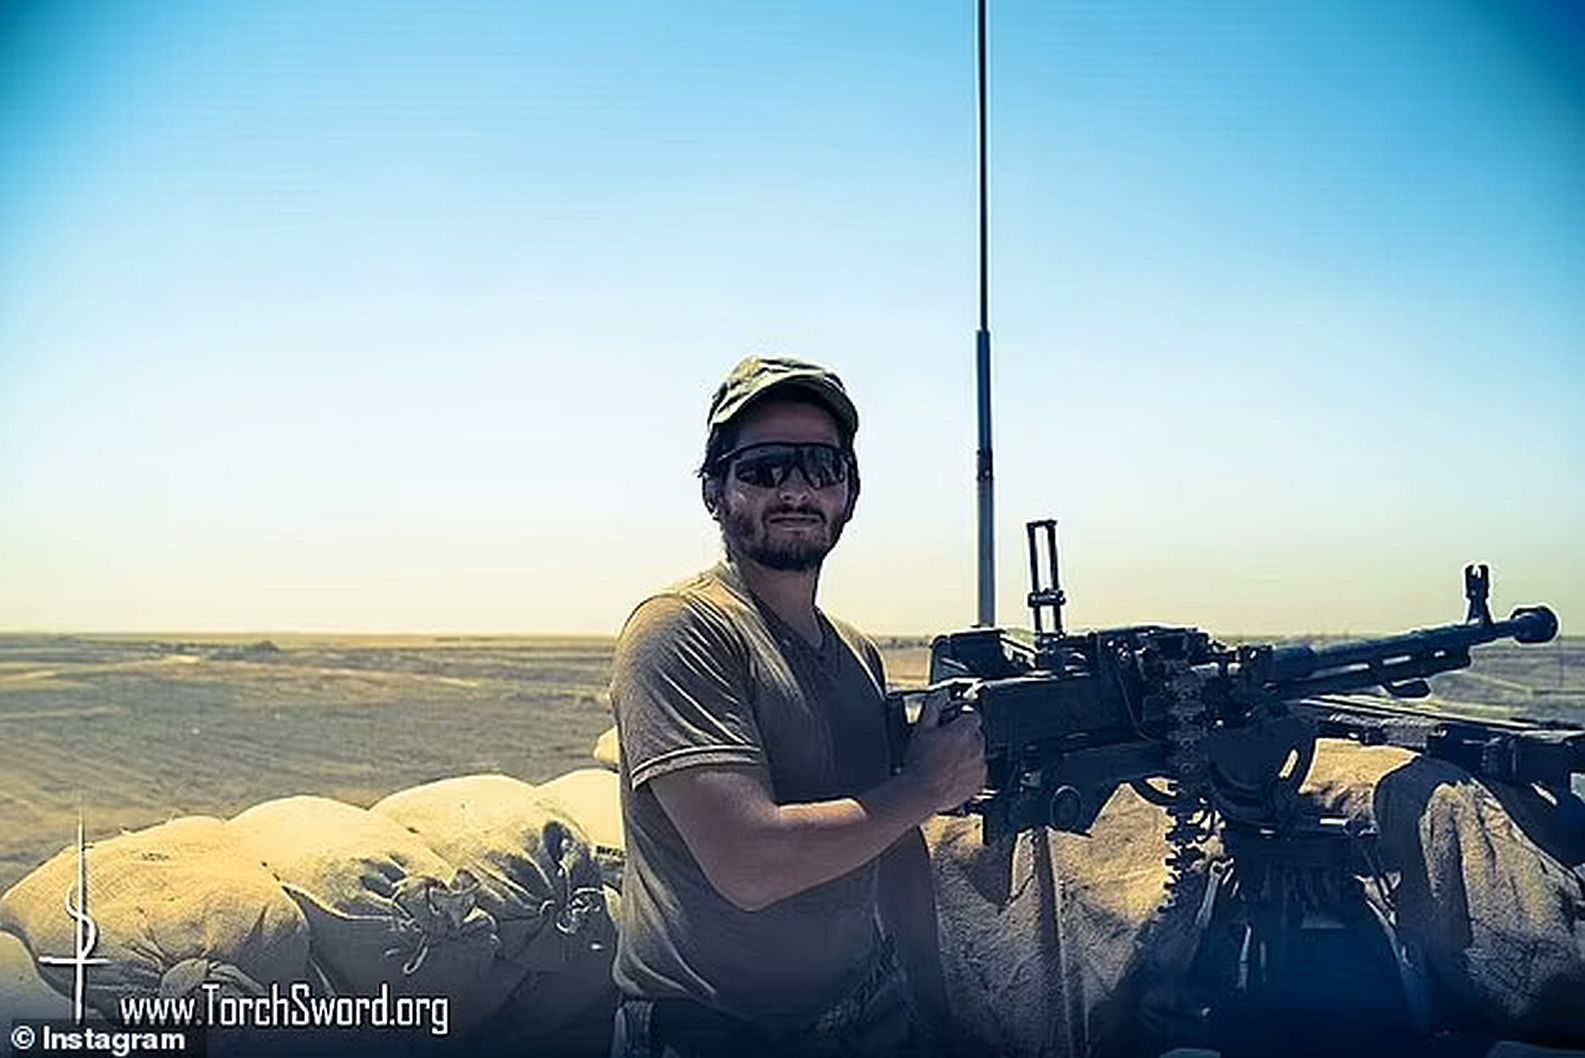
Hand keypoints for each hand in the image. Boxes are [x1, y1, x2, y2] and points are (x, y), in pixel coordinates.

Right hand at [901, 686, 986, 812]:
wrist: (920, 794)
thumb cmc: (919, 763)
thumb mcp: (921, 728)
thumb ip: (934, 706)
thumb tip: (943, 694)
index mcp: (964, 731)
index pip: (972, 714)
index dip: (959, 717)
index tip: (948, 723)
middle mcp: (977, 748)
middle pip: (975, 733)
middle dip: (962, 736)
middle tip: (943, 744)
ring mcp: (980, 767)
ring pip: (977, 753)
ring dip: (965, 753)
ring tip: (945, 761)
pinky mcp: (979, 783)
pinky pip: (977, 771)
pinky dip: (968, 771)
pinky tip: (950, 773)